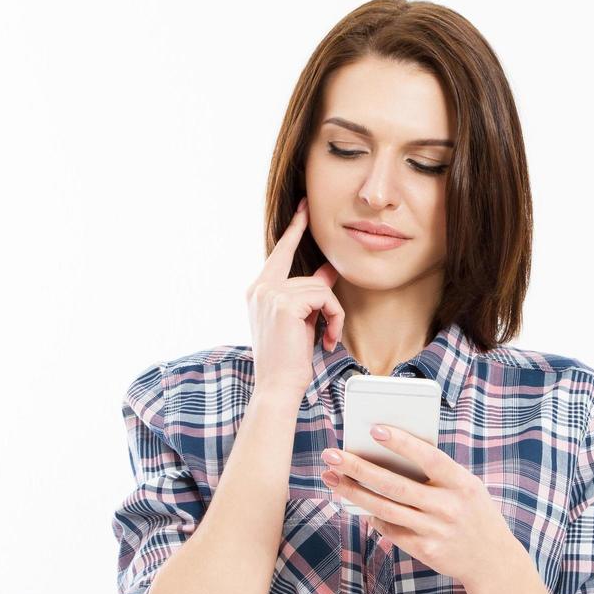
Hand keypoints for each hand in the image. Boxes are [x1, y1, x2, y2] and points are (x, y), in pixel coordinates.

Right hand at [246, 195, 346, 397]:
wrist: (277, 386)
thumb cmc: (288, 360)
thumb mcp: (300, 321)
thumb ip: (310, 294)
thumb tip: (329, 271)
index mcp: (259, 291)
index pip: (281, 253)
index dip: (295, 229)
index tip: (305, 207)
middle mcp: (260, 288)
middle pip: (310, 277)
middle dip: (328, 303)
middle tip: (330, 328)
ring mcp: (270, 293)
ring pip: (321, 288)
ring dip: (333, 316)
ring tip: (326, 340)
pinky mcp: (285, 302)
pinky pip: (326, 298)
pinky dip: (334, 319)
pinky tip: (327, 340)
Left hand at [320, 425, 516, 586]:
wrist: (492, 560)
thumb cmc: (474, 513)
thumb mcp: (467, 487)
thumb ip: (437, 473)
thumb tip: (389, 455)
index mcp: (461, 483)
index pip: (428, 458)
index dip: (402, 443)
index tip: (374, 429)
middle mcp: (447, 506)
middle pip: (394, 485)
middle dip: (358, 468)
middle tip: (332, 455)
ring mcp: (435, 530)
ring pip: (384, 508)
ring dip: (353, 492)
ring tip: (331, 477)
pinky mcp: (425, 550)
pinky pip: (390, 529)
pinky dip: (373, 515)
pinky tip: (359, 504)